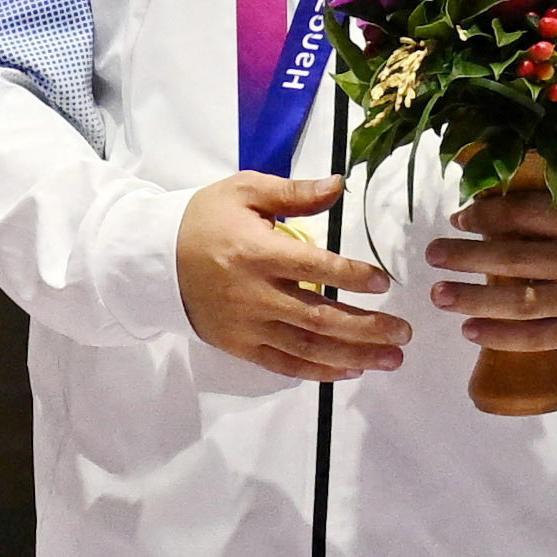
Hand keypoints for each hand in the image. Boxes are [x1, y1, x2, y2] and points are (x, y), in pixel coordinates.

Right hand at [175, 175, 404, 380]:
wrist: (154, 259)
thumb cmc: (204, 219)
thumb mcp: (245, 191)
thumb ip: (294, 193)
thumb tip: (339, 185)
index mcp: (257, 252)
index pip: (314, 268)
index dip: (352, 277)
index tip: (383, 283)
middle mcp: (254, 294)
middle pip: (319, 316)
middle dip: (366, 328)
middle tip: (403, 333)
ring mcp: (247, 325)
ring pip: (307, 346)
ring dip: (352, 356)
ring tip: (390, 359)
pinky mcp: (239, 346)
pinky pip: (282, 364)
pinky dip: (317, 371)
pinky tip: (350, 371)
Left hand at [425, 188, 556, 359]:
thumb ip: (540, 201)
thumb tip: (476, 199)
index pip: (526, 215)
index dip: (487, 216)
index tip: (459, 219)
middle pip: (515, 260)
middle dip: (467, 257)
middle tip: (433, 255)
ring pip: (519, 303)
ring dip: (473, 299)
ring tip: (439, 294)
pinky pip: (534, 338)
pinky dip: (498, 336)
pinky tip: (468, 330)